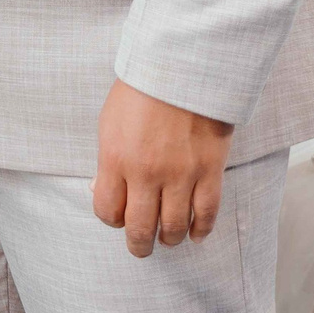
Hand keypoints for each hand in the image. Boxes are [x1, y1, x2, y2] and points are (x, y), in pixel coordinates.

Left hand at [92, 79, 233, 257]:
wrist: (183, 65)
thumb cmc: (142, 89)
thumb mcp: (109, 121)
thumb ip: (107, 161)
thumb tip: (103, 191)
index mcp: (116, 158)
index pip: (108, 212)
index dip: (112, 220)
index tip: (118, 217)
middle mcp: (147, 172)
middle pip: (140, 229)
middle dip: (139, 245)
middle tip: (141, 247)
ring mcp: (181, 173)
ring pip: (174, 228)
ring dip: (170, 239)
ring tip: (168, 238)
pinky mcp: (210, 170)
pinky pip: (206, 213)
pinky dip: (201, 230)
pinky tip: (195, 233)